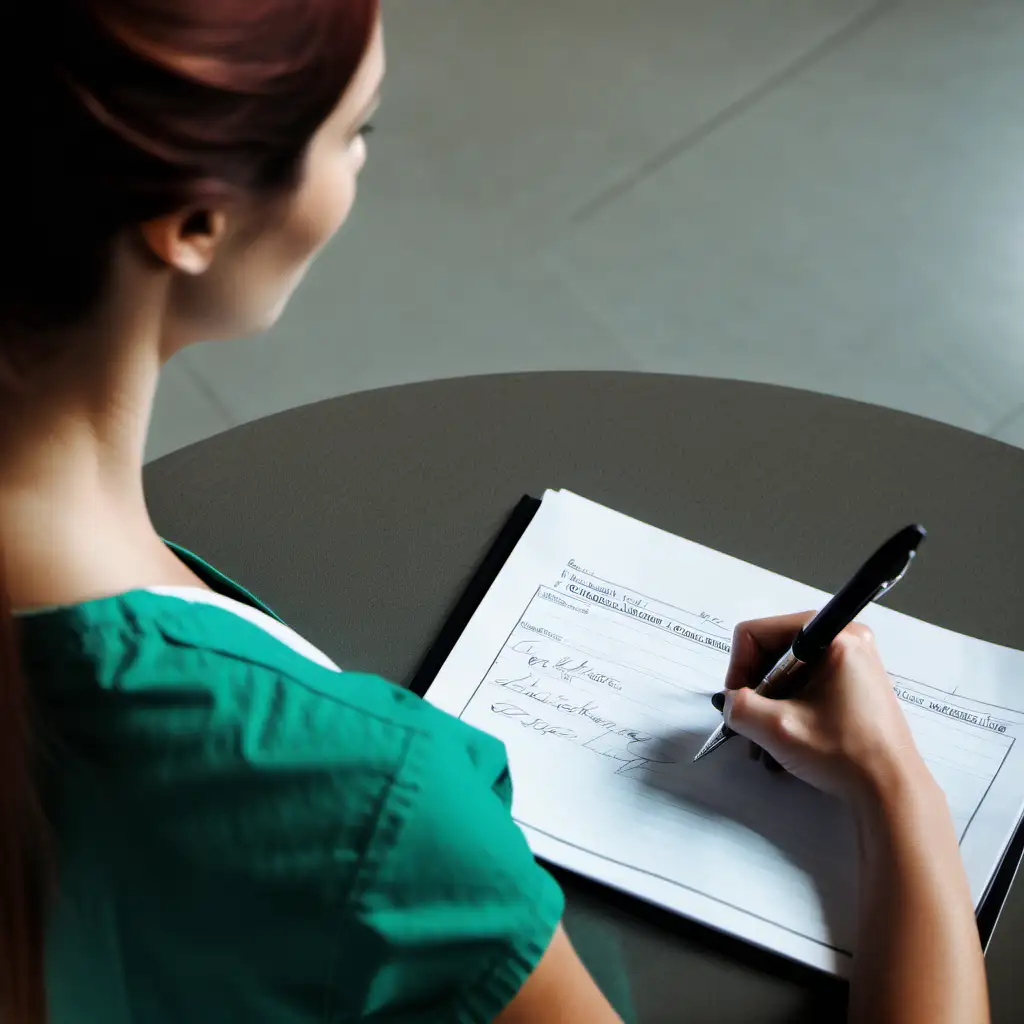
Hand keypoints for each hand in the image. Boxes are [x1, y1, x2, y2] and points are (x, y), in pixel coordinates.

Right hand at [719, 612, 929, 807]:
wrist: (892, 792)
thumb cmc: (844, 754)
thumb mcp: (778, 729)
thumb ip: (739, 707)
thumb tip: (729, 701)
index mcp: (834, 636)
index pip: (759, 632)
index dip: (739, 667)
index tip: (738, 703)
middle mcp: (847, 639)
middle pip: (773, 649)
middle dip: (756, 690)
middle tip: (752, 725)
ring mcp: (853, 661)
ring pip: (787, 670)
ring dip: (770, 704)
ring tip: (766, 742)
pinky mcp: (855, 683)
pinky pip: (807, 683)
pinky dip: (790, 707)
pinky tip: (787, 740)